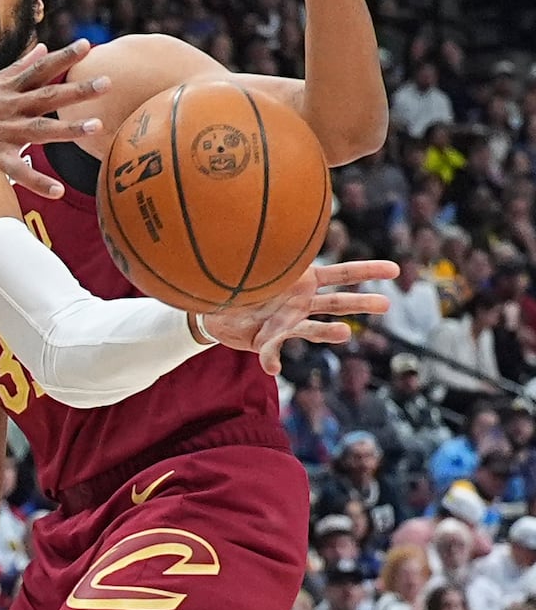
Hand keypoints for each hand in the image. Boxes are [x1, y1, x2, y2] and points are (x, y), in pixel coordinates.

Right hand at [0, 40, 108, 196]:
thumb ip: (18, 67)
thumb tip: (41, 47)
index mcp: (7, 89)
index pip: (39, 69)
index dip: (62, 57)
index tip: (87, 46)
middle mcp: (7, 107)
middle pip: (46, 96)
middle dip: (77, 90)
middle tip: (107, 83)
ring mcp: (1, 132)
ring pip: (39, 130)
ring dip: (68, 129)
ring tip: (96, 127)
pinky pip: (18, 170)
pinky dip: (38, 182)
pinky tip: (57, 191)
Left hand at [200, 257, 399, 376]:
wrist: (214, 310)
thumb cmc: (237, 281)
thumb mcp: (255, 266)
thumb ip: (270, 260)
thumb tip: (282, 241)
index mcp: (303, 280)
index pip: (342, 274)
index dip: (368, 270)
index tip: (395, 270)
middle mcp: (301, 303)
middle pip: (337, 303)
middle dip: (361, 303)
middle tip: (386, 305)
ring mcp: (287, 324)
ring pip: (313, 329)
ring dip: (327, 332)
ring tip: (345, 333)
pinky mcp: (268, 342)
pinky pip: (272, 352)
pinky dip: (272, 359)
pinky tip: (274, 367)